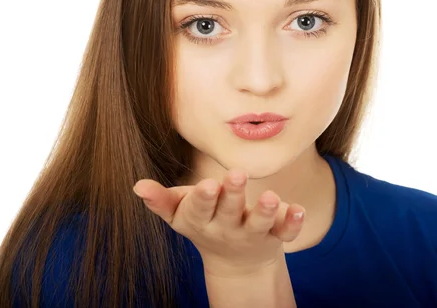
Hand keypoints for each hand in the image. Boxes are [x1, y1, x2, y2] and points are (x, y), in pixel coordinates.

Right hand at [132, 169, 305, 275]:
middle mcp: (226, 228)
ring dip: (265, 211)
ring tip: (273, 196)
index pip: (199, 209)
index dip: (203, 198)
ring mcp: (251, 232)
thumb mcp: (180, 214)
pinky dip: (292, 222)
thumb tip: (138, 186)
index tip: (208, 184)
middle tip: (237, 174)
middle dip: (233, 195)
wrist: (235, 261)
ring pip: (258, 224)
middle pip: (229, 212)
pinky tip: (298, 209)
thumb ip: (161, 200)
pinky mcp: (274, 235)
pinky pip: (285, 232)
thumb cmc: (204, 222)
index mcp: (201, 220)